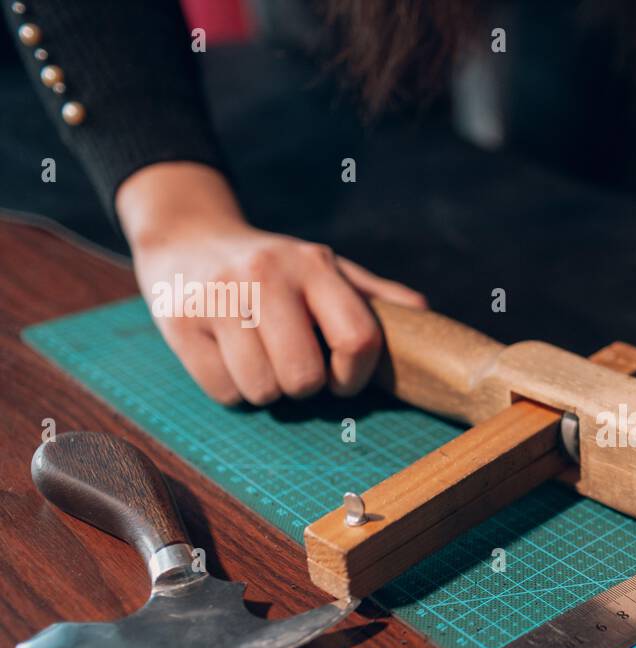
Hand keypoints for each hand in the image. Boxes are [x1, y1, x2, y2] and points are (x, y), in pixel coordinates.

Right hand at [116, 162, 425, 404]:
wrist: (189, 237)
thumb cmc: (273, 267)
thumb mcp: (326, 269)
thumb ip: (374, 297)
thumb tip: (425, 315)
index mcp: (315, 264)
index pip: (357, 339)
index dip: (354, 376)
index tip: (342, 380)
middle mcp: (266, 275)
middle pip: (304, 377)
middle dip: (305, 387)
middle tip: (294, 367)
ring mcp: (218, 297)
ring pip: (261, 390)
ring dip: (266, 389)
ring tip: (259, 357)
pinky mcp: (178, 321)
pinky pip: (222, 391)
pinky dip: (231, 388)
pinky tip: (228, 356)